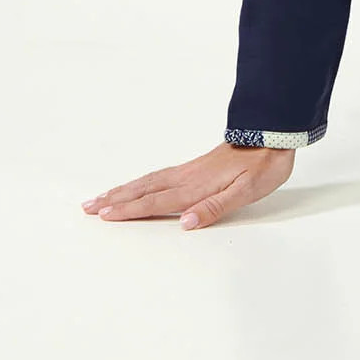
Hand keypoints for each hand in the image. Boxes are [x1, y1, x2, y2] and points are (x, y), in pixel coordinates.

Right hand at [80, 141, 295, 230]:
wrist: (272, 135)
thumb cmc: (263, 166)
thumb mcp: (246, 191)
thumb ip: (215, 208)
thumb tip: (186, 224)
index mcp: (196, 187)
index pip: (157, 201)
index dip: (130, 210)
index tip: (103, 216)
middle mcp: (187, 177)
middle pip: (144, 190)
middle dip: (115, 200)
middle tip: (87, 207)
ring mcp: (190, 170)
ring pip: (149, 181)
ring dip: (123, 190)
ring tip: (101, 196)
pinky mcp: (195, 166)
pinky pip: (159, 176)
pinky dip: (141, 182)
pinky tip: (137, 186)